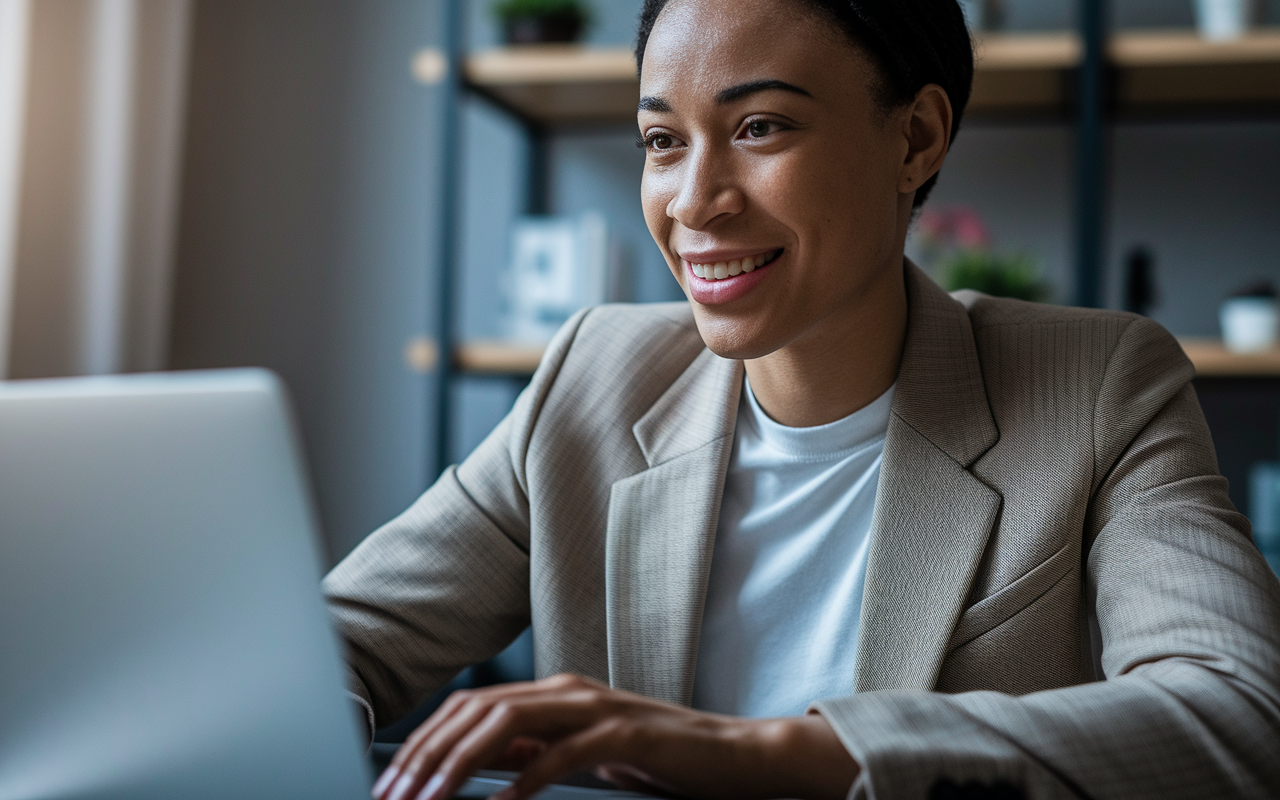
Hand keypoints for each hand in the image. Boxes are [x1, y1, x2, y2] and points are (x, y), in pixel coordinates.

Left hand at [371, 674, 857, 799]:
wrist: (732, 755)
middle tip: (395, 795)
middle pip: (476, 709)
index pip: (469, 707)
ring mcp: (596, 707)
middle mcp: (567, 690)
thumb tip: (481, 766)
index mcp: (553, 693)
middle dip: (426, 754)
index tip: (392, 782)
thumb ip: (535, 752)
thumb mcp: (583, 754)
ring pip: (508, 722)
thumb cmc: (657, 757)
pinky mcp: (625, 733)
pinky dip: (527, 777)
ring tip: (431, 799)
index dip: (423, 741)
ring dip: (460, 763)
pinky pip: (564, 751)